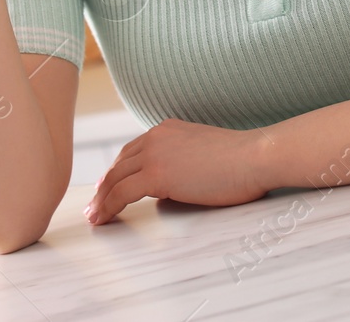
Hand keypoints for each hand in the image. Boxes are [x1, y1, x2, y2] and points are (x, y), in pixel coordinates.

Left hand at [83, 119, 272, 224]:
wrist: (255, 157)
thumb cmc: (242, 161)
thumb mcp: (205, 153)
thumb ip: (184, 160)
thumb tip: (173, 183)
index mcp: (168, 129)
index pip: (133, 151)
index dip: (117, 171)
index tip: (108, 187)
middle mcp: (157, 136)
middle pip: (119, 164)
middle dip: (103, 186)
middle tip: (94, 205)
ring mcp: (155, 154)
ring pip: (115, 179)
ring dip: (101, 199)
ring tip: (94, 217)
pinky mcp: (157, 175)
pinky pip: (122, 193)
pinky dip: (108, 207)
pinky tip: (104, 219)